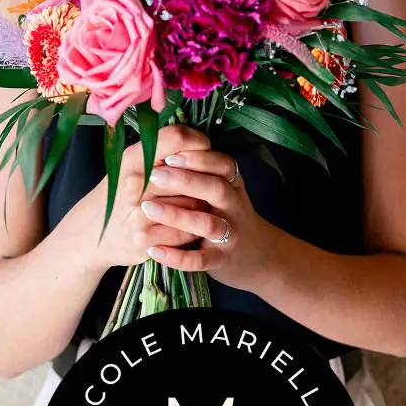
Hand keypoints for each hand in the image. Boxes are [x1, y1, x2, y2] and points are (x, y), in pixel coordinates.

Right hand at [82, 126, 212, 271]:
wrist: (89, 232)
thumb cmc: (119, 193)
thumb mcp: (132, 163)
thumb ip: (162, 150)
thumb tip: (201, 143)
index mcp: (133, 158)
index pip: (178, 138)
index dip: (199, 142)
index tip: (205, 150)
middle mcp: (135, 183)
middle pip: (192, 173)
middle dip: (205, 177)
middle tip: (207, 180)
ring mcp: (140, 213)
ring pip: (194, 203)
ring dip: (203, 204)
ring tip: (199, 203)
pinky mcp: (146, 240)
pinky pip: (188, 231)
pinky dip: (195, 227)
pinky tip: (190, 223)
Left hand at [139, 148, 275, 291]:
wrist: (257, 257)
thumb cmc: (229, 215)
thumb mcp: (225, 188)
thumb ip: (203, 170)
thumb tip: (167, 144)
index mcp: (233, 185)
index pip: (222, 164)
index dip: (198, 158)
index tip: (170, 154)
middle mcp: (234, 207)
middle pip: (215, 188)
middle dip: (185, 180)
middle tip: (155, 175)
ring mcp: (230, 235)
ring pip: (207, 223)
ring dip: (177, 215)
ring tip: (147, 208)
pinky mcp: (221, 260)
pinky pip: (200, 261)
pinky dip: (177, 257)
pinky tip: (154, 250)